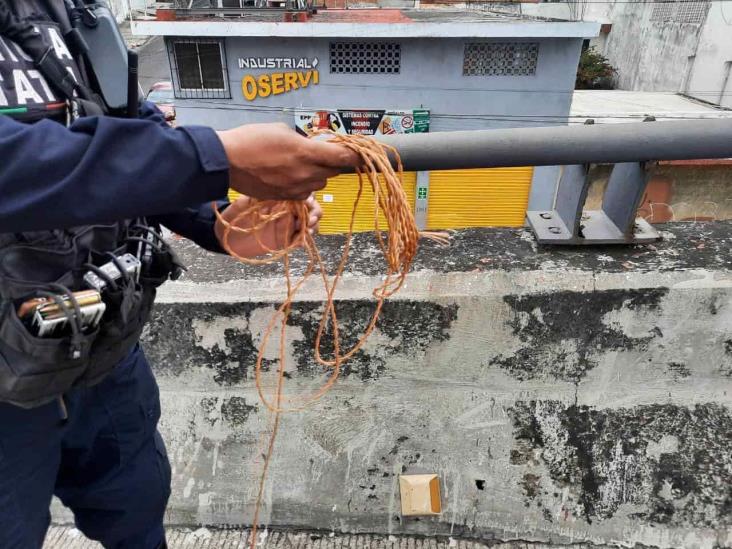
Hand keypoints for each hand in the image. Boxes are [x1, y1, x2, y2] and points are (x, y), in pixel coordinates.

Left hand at [215, 195, 322, 257]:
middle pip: (310, 208)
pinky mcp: (284, 239)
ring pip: (308, 223)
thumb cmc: (233, 216)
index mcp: (280, 197)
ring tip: (306, 229)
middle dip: (315, 212)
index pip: (302, 193)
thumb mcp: (246, 202)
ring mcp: (286, 224)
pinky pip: (300, 238)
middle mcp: (286, 210)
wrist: (225, 236)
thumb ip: (262, 196)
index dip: (309, 197)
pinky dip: (304, 239)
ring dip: (312, 225)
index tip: (307, 202)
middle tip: (309, 219)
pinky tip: (302, 240)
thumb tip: (278, 190)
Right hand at [216, 123, 358, 200]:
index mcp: (307, 153)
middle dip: (331, 162)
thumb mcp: (281, 131)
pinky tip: (287, 175)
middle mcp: (305, 174)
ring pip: (319, 183)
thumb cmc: (250, 140)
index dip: (356, 155)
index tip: (361, 153)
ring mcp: (296, 189)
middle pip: (333, 171)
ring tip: (299, 164)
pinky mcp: (285, 198)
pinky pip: (303, 192)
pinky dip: (302, 184)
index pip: (344, 157)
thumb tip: (312, 146)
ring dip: (316, 174)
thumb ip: (303, 141)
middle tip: (320, 153)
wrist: (226, 161)